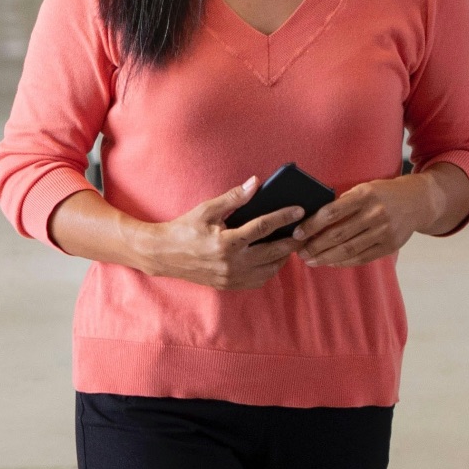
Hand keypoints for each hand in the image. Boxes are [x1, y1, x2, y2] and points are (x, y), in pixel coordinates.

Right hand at [132, 177, 304, 289]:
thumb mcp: (206, 209)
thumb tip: (255, 183)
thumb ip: (233, 198)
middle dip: (292, 240)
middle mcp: (232, 263)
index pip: (263, 227)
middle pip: (273, 252)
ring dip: (282, 257)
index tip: (300, 210)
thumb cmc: (184, 229)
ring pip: (270, 269)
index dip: (284, 217)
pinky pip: (259, 280)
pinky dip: (270, 269)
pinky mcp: (229, 285)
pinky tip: (272, 258)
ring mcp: (231, 277)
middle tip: (304, 230)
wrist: (163, 255)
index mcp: (226, 242)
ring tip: (289, 243)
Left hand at [294, 173, 446, 267]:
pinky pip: (363, 257)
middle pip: (338, 234)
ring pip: (349, 249)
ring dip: (326, 257)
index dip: (312, 224)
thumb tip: (312, 218)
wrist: (418, 201)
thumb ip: (343, 202)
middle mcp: (375, 213)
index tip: (297, 232)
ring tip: (310, 261)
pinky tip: (330, 262)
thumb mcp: (364, 188)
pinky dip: (344, 262)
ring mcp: (385, 231)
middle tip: (299, 252)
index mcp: (365, 195)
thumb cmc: (382, 194)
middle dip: (315, 245)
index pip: (332, 212)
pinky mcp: (391, 246)